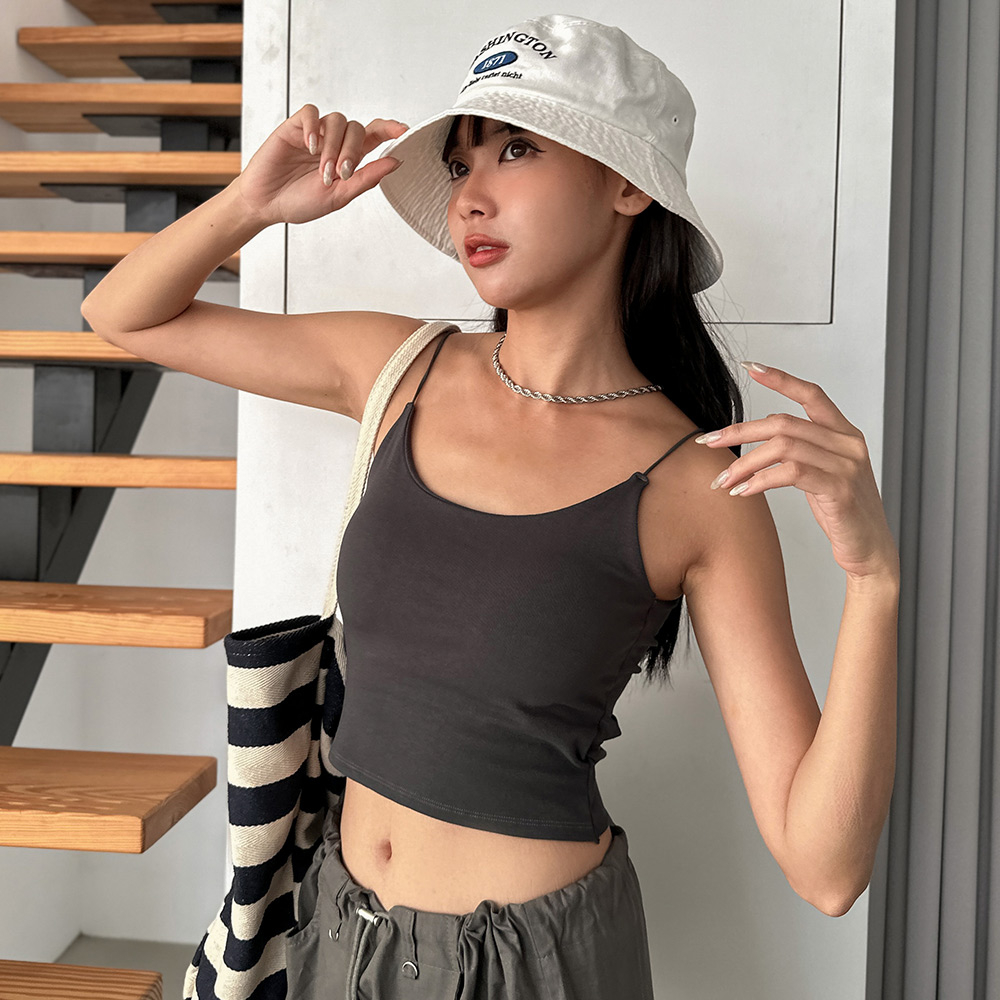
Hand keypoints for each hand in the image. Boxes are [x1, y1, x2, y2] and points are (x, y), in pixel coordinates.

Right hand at [235, 105, 408, 225]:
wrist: (267, 204)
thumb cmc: (300, 202)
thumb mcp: (339, 197)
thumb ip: (366, 179)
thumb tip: (395, 162)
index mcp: (349, 158)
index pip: (374, 136)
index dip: (389, 130)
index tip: (403, 131)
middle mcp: (334, 143)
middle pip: (357, 128)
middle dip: (352, 151)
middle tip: (340, 174)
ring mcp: (315, 133)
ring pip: (337, 121)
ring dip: (333, 146)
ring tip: (322, 170)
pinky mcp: (295, 127)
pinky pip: (311, 113)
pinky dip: (315, 127)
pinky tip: (310, 147)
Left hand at [695, 362, 899, 582]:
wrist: (869, 551)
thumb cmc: (842, 512)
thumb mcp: (821, 473)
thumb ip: (800, 449)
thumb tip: (764, 428)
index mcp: (844, 433)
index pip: (812, 394)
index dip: (781, 378)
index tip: (750, 367)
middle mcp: (847, 443)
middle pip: (784, 423)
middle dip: (740, 431)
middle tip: (709, 442)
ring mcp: (846, 465)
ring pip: (783, 447)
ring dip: (744, 463)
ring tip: (723, 481)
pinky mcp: (840, 488)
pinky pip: (791, 473)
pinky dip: (760, 480)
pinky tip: (743, 491)